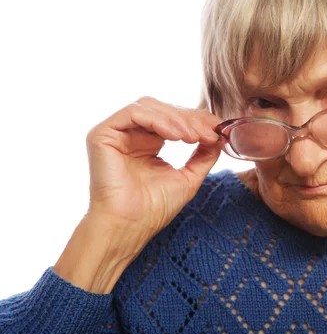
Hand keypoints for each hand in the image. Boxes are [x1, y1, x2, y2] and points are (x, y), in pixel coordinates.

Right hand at [84, 96, 222, 241]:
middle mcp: (130, 134)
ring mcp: (115, 133)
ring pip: (149, 106)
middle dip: (190, 118)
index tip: (218, 129)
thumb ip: (203, 155)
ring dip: (176, 119)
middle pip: (163, 109)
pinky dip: (157, 119)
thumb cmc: (154, 208)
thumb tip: (219, 135)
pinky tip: (175, 135)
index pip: (173, 119)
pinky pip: (133, 113)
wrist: (130, 226)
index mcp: (148, 142)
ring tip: (193, 137)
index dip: (197, 120)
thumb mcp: (188, 176)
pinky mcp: (102, 134)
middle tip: (208, 132)